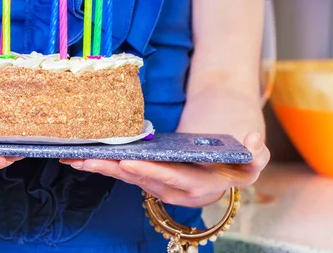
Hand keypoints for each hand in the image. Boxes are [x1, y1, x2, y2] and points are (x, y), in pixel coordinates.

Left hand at [60, 90, 269, 207]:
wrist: (220, 170)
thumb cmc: (235, 163)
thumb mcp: (252, 161)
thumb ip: (257, 156)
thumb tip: (253, 141)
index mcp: (197, 187)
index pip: (171, 179)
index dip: (150, 171)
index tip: (128, 161)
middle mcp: (172, 192)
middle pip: (139, 180)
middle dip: (112, 170)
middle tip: (88, 159)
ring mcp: (156, 186)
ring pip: (125, 177)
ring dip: (100, 168)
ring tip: (75, 158)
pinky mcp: (145, 178)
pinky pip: (121, 173)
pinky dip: (101, 166)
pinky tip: (80, 159)